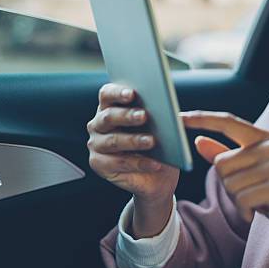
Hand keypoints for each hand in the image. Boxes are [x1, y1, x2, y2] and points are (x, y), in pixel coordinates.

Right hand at [87, 83, 178, 236]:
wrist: (158, 175)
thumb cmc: (158, 143)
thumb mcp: (162, 127)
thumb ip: (161, 116)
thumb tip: (172, 113)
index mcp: (111, 106)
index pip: (108, 94)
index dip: (118, 92)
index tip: (132, 93)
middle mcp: (99, 123)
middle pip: (109, 116)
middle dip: (127, 115)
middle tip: (144, 116)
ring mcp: (96, 143)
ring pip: (113, 140)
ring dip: (134, 141)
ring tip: (151, 141)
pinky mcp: (98, 163)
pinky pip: (118, 163)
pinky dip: (138, 163)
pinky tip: (154, 163)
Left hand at [181, 111, 268, 267]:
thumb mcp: (249, 175)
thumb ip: (225, 156)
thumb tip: (198, 141)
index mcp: (265, 138)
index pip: (227, 122)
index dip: (202, 118)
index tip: (178, 116)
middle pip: (221, 163)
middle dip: (228, 185)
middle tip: (251, 193)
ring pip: (229, 183)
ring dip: (238, 200)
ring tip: (258, 201)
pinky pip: (241, 198)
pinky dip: (245, 211)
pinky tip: (259, 212)